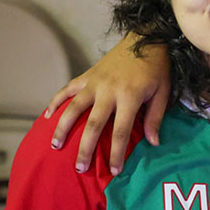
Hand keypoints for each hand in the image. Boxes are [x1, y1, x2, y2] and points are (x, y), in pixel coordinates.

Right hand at [45, 33, 170, 174]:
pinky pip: (67, 89)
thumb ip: (155, 118)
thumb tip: (153, 143)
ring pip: (74, 107)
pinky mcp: (87, 75)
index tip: (114, 171)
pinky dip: (55, 101)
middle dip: (85, 148)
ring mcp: (95, 82)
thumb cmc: (157, 68)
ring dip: (62, 127)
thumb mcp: (163, 93)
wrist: (146, 38)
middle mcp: (109, 91)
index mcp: (130, 97)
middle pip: (93, 124)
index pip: (121, 131)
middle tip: (79, 168)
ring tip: (54, 146)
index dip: (117, 153)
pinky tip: (46, 116)